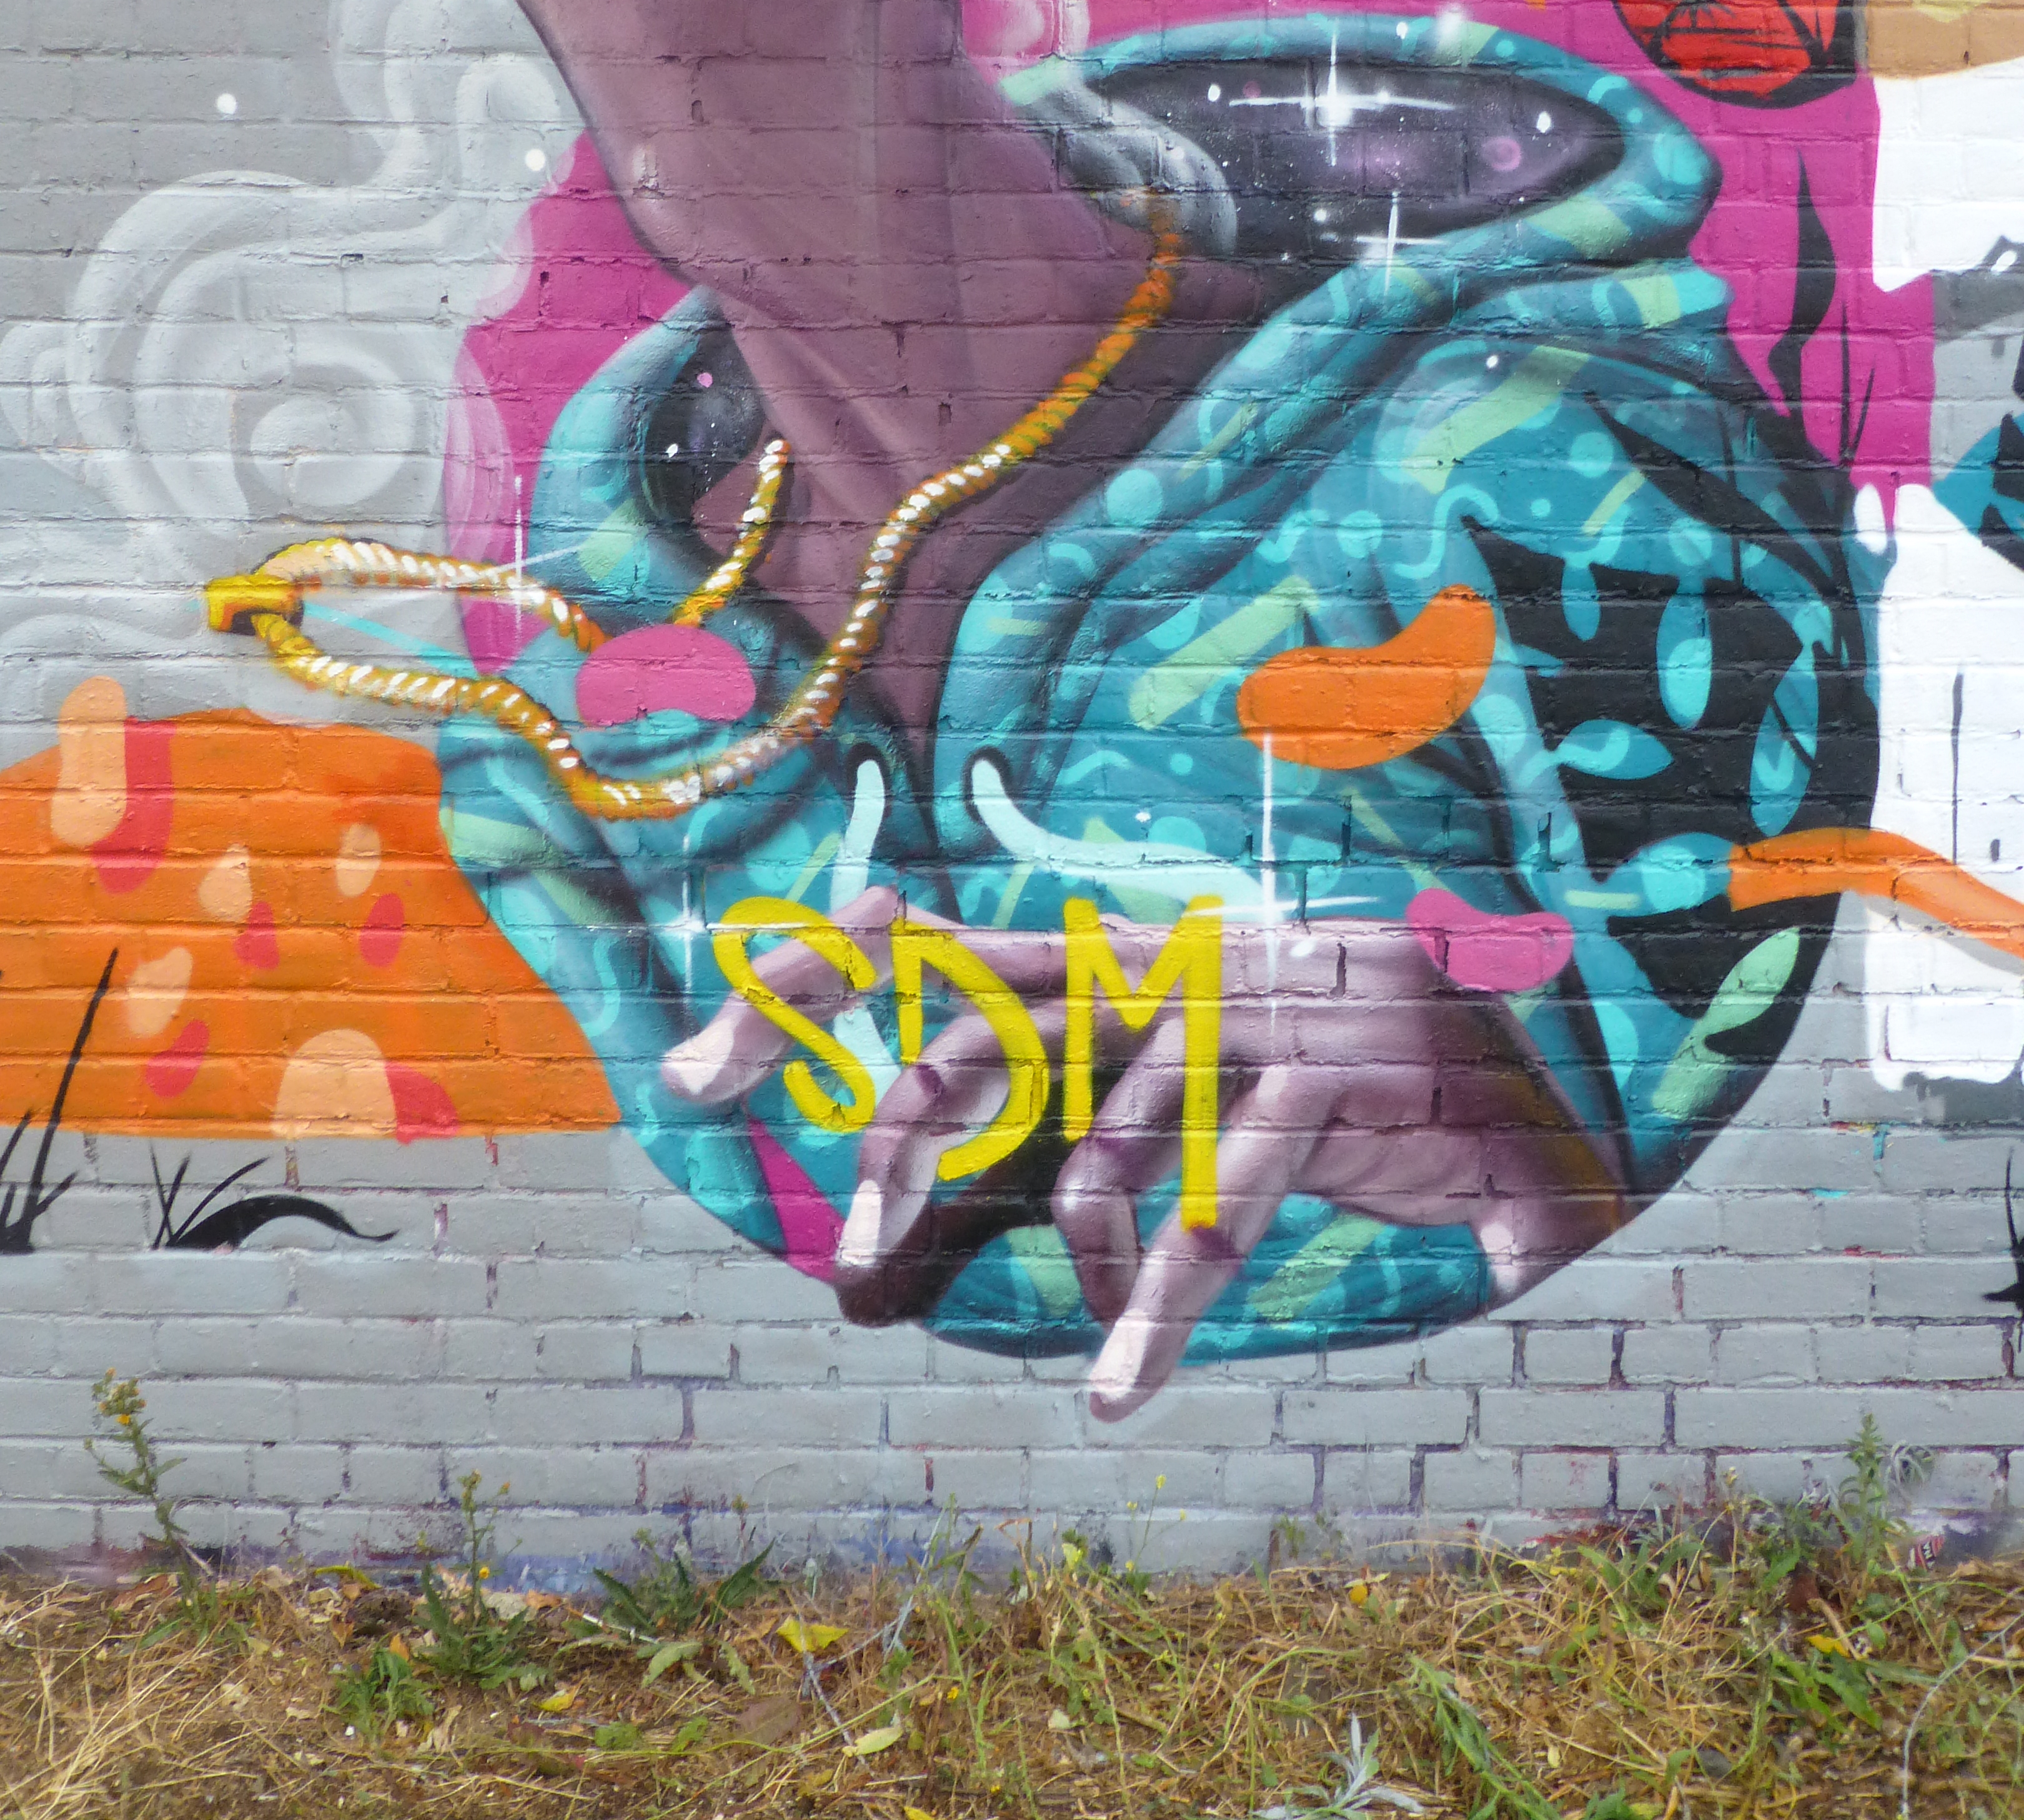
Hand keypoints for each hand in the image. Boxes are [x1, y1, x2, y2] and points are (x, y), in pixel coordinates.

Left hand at [663, 890, 1626, 1419]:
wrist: (1476, 1053)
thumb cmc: (1273, 1086)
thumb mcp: (1137, 1106)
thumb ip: (1016, 1159)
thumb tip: (860, 1271)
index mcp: (1096, 964)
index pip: (922, 953)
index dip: (804, 988)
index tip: (691, 1069)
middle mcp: (1145, 971)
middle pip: (984, 1031)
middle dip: (903, 1139)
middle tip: (851, 1255)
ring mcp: (1229, 1014)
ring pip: (1102, 1146)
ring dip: (1077, 1268)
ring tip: (1081, 1368)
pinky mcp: (1311, 1080)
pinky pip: (1216, 1206)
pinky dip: (1163, 1305)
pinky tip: (1121, 1386)